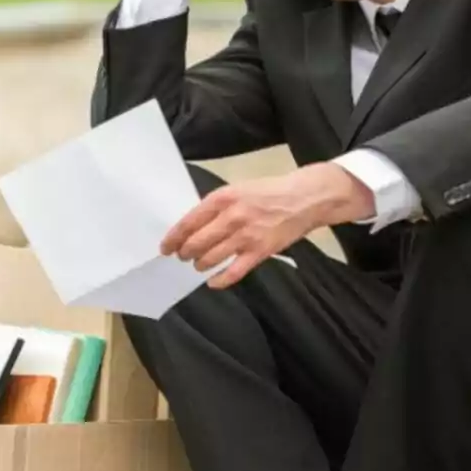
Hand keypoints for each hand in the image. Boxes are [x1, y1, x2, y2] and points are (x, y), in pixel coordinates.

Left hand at [162, 162, 374, 288]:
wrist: (305, 198)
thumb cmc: (269, 192)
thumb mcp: (238, 189)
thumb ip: (216, 206)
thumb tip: (194, 226)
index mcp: (222, 198)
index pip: (188, 222)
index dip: (173, 237)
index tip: (165, 247)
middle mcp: (231, 217)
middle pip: (196, 243)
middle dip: (185, 253)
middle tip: (183, 256)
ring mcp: (246, 236)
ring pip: (210, 258)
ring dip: (200, 264)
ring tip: (198, 265)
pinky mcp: (260, 252)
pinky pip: (232, 272)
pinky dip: (219, 280)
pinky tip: (213, 281)